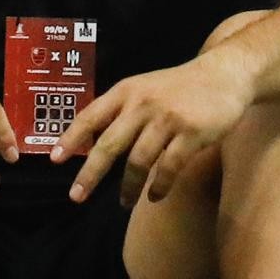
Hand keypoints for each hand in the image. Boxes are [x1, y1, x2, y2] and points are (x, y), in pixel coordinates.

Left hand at [58, 46, 253, 204]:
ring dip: (128, 188)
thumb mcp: (145, 87)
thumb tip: (91, 141)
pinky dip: (159, 186)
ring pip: (138, 161)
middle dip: (90, 174)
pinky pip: (168, 167)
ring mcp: (167, 118)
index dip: (71, 138)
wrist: (225, 74)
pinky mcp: (191, 133)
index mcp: (126, 91)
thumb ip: (121, 109)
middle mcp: (142, 103)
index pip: (90, 115)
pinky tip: (155, 196)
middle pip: (109, 144)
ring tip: (124, 203)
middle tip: (76, 196)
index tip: (55, 159)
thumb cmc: (180, 87)